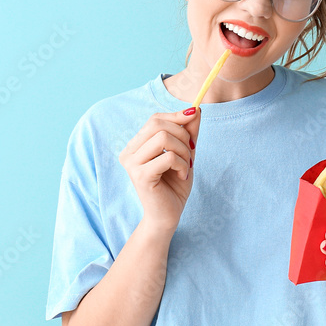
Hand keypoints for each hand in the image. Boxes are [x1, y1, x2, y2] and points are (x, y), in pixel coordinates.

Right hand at [118, 107, 200, 233]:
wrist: (168, 216)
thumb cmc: (174, 186)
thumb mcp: (184, 154)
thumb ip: (188, 133)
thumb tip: (196, 108)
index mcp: (135, 145)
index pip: (155, 119)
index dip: (176, 116)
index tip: (194, 118)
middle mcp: (129, 152)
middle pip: (158, 124)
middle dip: (182, 135)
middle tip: (190, 154)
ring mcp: (132, 164)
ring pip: (163, 138)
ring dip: (183, 151)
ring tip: (186, 166)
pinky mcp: (140, 176)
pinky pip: (168, 157)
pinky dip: (182, 164)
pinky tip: (183, 176)